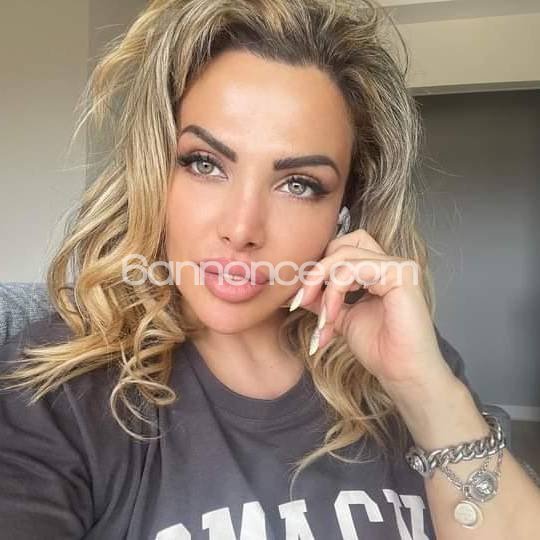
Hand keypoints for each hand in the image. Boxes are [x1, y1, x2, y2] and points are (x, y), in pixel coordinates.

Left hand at [292, 229, 454, 394]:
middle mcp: (389, 263)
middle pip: (340, 246)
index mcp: (378, 270)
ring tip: (322, 319)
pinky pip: (355, 268)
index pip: (341, 248)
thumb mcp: (338, 317)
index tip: (298, 298)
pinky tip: (331, 315)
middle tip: (300, 302)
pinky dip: (335, 290)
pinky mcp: (400, 274)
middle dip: (315, 273)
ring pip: (344, 255)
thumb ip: (321, 299)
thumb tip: (294, 290)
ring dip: (322, 285)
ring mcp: (397, 266)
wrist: (401, 374)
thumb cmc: (378, 349)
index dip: (316, 268)